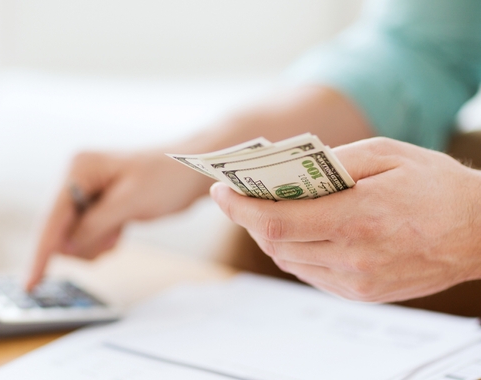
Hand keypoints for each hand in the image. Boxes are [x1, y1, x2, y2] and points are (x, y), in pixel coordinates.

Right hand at [25, 148, 212, 289]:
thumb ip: (94, 224)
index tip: (30, 282)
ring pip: (72, 237)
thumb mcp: (130, 202)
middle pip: (58, 230)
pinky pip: (85, 235)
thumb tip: (65, 247)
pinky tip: (120, 229)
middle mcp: (75, 178)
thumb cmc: (166, 177)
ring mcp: (84, 192)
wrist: (192, 171)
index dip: (41, 252)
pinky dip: (101, 240)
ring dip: (95, 243)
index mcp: (78, 168)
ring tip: (121, 228)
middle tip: (114, 236)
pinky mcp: (95, 205)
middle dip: (83, 243)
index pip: (52, 217)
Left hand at [210, 137, 480, 302]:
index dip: (240, 208)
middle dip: (250, 217)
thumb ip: (332, 162)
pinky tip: (300, 230)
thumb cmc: (436, 186)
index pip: (277, 222)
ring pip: (289, 261)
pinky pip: (310, 273)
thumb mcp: (386, 154)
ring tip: (267, 209)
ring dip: (270, 235)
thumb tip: (287, 170)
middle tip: (238, 195)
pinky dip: (295, 251)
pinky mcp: (361, 294)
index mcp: (358, 218)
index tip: (221, 191)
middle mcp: (354, 258)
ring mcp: (357, 282)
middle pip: (276, 243)